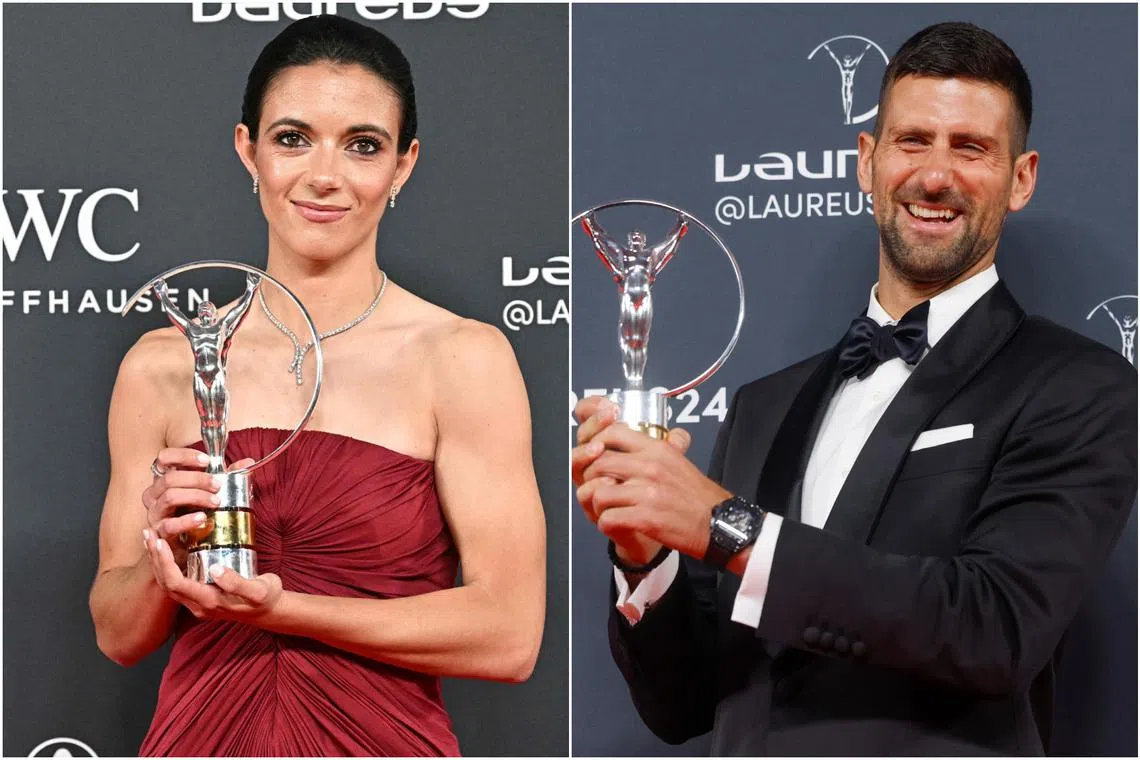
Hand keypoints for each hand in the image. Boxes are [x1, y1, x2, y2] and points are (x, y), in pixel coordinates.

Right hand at [141, 449, 254, 564]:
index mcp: (165, 479)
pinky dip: (187, 520)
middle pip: (170, 478)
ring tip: (216, 501)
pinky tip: (203, 518)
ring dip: (195, 496)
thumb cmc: (197, 511)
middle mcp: (155, 494)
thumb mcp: (210, 490)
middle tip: (218, 485)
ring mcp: (155, 513)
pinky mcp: (159, 532)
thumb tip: (247, 462)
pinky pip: (169, 524)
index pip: (165, 457)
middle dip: (197, 479)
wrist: (190, 543)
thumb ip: (227, 475)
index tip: (207, 460)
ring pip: (169, 497)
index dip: (184, 456)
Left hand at [142, 533, 282, 622]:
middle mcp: (198, 606)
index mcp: (208, 602)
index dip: (165, 563)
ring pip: (167, 584)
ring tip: (151, 538)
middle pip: (165, 583)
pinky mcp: (200, 598)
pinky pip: (176, 583)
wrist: (270, 612)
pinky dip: (166, 566)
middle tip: (149, 533)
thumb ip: (237, 583)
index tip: (160, 541)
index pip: (175, 583)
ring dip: (157, 562)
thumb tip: (216, 569)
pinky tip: (166, 551)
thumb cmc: (266, 597)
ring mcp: (197, 604)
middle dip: (155, 558)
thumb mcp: (259, 589)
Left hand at [581, 421, 729, 559]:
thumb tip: (653, 435)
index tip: (596, 457)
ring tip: (608, 509)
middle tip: (598, 489)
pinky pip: (607, 518)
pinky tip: (616, 523)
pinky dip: (606, 524)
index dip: (596, 444)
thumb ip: (660, 448)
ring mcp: (647, 493)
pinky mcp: (646, 518)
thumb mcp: (680, 461)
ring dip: (597, 505)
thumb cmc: (699, 497)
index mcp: (658, 449)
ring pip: (598, 493)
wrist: (720, 525)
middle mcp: (650, 467)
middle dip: (591, 479)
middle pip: (598, 463)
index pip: (612, 433)